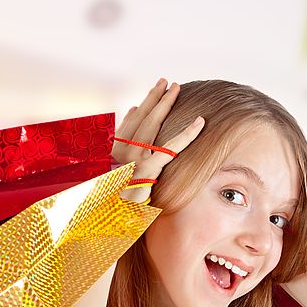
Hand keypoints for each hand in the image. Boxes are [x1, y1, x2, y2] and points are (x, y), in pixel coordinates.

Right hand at [114, 78, 204, 201]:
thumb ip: (120, 162)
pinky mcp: (148, 169)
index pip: (126, 128)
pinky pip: (171, 147)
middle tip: (166, 83)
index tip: (146, 101)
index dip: (138, 112)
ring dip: (164, 103)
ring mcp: (134, 160)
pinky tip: (200, 122)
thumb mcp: (113, 186)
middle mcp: (121, 154)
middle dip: (154, 98)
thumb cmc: (112, 209)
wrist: (106, 223)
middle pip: (140, 119)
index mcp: (111, 157)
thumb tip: (129, 136)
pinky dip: (187, 133)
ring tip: (175, 88)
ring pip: (152, 124)